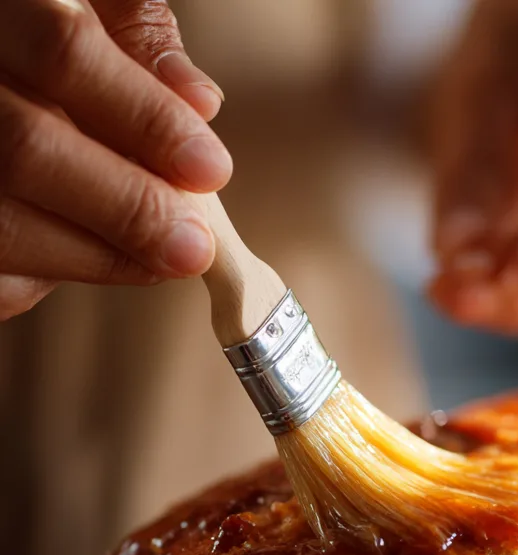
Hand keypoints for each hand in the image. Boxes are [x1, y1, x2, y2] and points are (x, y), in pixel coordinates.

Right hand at [0, 0, 230, 320]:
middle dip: (129, 206)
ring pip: (5, 222)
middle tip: (194, 244)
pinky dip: (50, 278)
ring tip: (164, 258)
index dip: (147, 118)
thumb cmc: (39, 60)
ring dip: (102, 256)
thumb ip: (135, 38)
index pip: (64, 51)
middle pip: (26, 146)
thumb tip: (200, 101)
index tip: (211, 168)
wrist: (0, 99)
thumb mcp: (85, 11)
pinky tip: (98, 260)